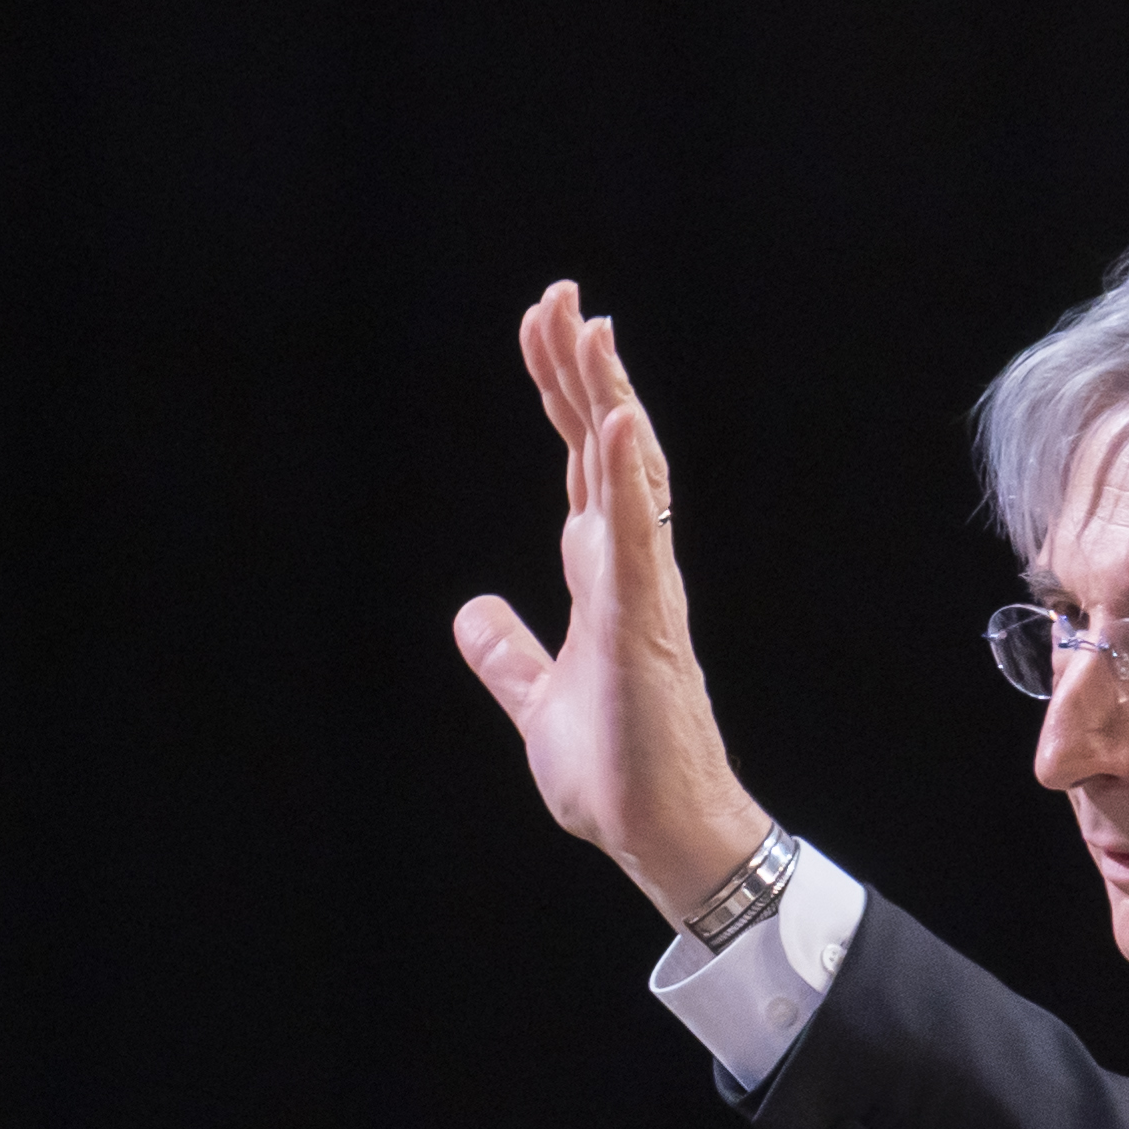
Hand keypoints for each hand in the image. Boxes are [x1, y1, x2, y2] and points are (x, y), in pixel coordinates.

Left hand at [451, 282, 775, 921]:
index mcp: (605, 578)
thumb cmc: (615, 770)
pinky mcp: (643, 624)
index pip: (581, 467)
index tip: (546, 334)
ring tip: (590, 328)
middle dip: (579, 372)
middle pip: (603, 449)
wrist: (656, 831)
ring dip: (606, 399)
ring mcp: (641, 590)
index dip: (565, 400)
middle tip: (559, 297)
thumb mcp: (537, 699)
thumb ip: (508, 653)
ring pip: (626, 472)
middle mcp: (630, 569)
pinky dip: (623, 478)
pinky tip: (612, 422)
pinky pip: (636, 537)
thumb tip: (473, 614)